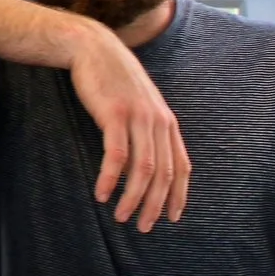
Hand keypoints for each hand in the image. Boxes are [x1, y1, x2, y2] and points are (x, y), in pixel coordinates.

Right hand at [63, 22, 189, 229]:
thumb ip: (146, 133)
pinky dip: (111, 179)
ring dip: (132, 198)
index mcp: (167, 122)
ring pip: (143, 169)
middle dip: (154, 205)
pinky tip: (102, 194)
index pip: (181, 167)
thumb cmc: (114, 80)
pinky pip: (116, 155)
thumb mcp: (139, 107)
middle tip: (143, 227)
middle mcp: (158, 121)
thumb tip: (144, 169)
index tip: (171, 218)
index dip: (178, 196)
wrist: (94, 48)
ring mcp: (138, 117)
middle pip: (163, 174)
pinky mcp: (115, 114)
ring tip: (121, 217)